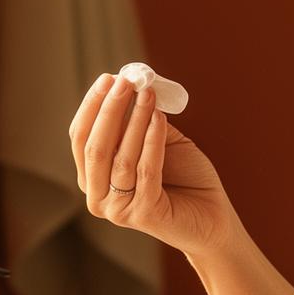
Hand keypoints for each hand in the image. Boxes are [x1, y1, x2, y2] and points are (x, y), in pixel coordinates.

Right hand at [69, 72, 241, 255]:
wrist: (212, 216)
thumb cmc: (183, 177)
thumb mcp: (158, 141)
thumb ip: (139, 119)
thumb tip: (131, 83)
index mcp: (93, 178)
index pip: (81, 138)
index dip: (92, 106)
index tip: (109, 78)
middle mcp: (98, 197)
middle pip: (95, 147)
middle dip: (108, 110)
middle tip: (125, 82)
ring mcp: (118, 210)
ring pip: (120, 158)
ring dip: (133, 121)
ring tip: (148, 95)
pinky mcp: (144, 215)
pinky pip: (146, 170)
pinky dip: (152, 141)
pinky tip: (160, 118)